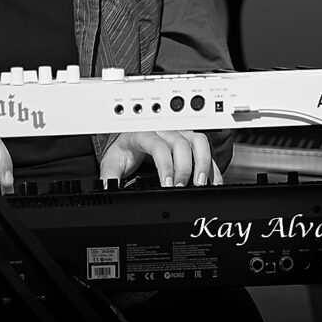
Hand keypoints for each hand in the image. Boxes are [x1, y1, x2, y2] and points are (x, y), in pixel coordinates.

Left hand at [100, 131, 221, 186]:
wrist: (129, 139)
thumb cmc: (123, 150)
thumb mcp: (112, 163)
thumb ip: (109, 178)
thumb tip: (108, 192)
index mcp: (142, 133)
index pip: (158, 145)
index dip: (166, 165)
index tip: (168, 184)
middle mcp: (163, 130)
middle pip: (181, 143)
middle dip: (185, 168)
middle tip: (182, 189)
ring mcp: (178, 132)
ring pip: (198, 140)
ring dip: (203, 163)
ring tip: (201, 184)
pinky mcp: (189, 140)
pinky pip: (206, 149)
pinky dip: (212, 166)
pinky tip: (213, 182)